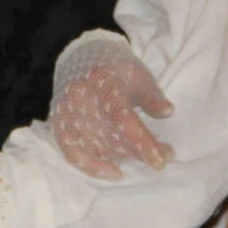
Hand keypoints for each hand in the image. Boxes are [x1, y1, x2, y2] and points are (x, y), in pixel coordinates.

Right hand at [47, 30, 173, 179]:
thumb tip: (167, 112)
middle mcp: (81, 99)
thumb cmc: (115, 68)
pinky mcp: (59, 122)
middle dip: (138, 152)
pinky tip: (111, 172)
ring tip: (141, 163)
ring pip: (93, 146)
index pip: (123, 118)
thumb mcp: (139, 75)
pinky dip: (90, 165)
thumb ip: (151, 96)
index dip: (142, 141)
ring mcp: (67, 112)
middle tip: (162, 161)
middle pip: (110, 136)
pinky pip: (71, 151)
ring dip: (120, 159)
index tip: (161, 159)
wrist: (81, 55)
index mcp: (103, 82)